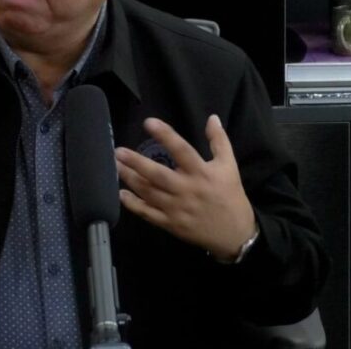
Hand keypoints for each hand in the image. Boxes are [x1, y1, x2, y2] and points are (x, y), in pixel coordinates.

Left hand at [115, 115, 254, 260]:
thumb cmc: (230, 195)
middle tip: (118, 151)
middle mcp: (187, 190)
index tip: (149, 122)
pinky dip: (134, 205)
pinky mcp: (171, 224)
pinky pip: (148, 213)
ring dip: (131, 179)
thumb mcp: (229, 165)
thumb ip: (219, 141)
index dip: (166, 135)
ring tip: (116, 166)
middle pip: (158, 175)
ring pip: (149, 193)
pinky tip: (121, 194)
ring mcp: (177, 209)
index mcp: (202, 173)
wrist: (235, 234)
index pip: (182, 150)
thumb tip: (212, 117)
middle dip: (137, 163)